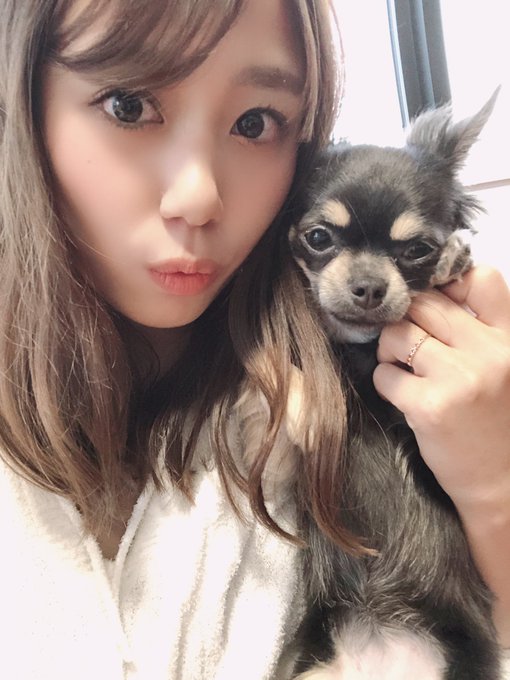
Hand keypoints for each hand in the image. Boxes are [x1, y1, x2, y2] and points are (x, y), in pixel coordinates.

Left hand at [373, 266, 509, 516]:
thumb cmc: (496, 421)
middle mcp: (489, 352)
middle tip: (407, 344)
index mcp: (509, 338)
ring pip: (397, 333)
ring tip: (401, 368)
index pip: (481, 279)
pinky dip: (385, 381)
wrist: (503, 484)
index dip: (448, 285)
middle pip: (425, 304)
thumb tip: (425, 296)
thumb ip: (478, 332)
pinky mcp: (430, 406)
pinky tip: (401, 395)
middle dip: (406, 319)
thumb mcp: (503, 368)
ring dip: (389, 349)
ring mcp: (460, 378)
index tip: (433, 310)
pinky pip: (385, 373)